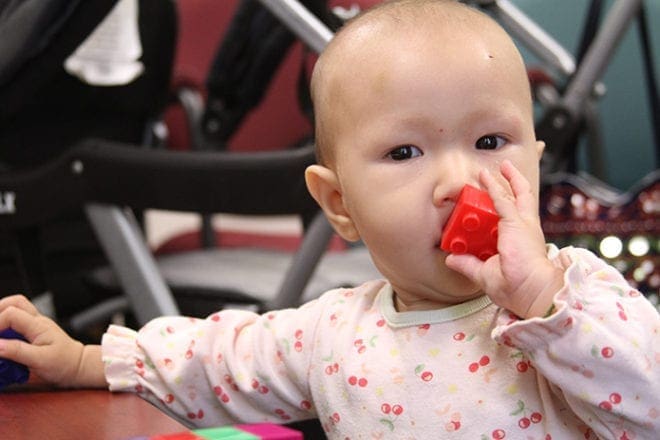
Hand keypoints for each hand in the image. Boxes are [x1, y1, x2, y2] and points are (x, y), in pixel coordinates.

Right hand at [0, 295, 105, 387]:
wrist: (77, 366)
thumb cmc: (64, 363)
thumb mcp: (40, 360)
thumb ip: (17, 351)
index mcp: (38, 325)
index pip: (11, 313)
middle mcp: (37, 321)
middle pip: (14, 302)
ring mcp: (35, 325)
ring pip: (15, 308)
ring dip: (0, 316)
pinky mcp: (33, 332)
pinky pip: (16, 321)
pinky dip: (5, 326)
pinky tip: (2, 338)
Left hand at [445, 160, 563, 318]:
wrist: (531, 291)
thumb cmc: (516, 288)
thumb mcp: (485, 274)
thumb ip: (468, 264)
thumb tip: (451, 259)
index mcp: (522, 241)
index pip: (515, 218)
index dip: (507, 208)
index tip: (495, 201)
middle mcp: (525, 230)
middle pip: (522, 200)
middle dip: (514, 184)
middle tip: (506, 172)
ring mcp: (523, 225)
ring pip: (515, 194)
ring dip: (506, 179)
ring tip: (501, 166)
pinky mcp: (516, 223)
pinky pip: (501, 199)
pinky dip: (492, 186)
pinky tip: (485, 177)